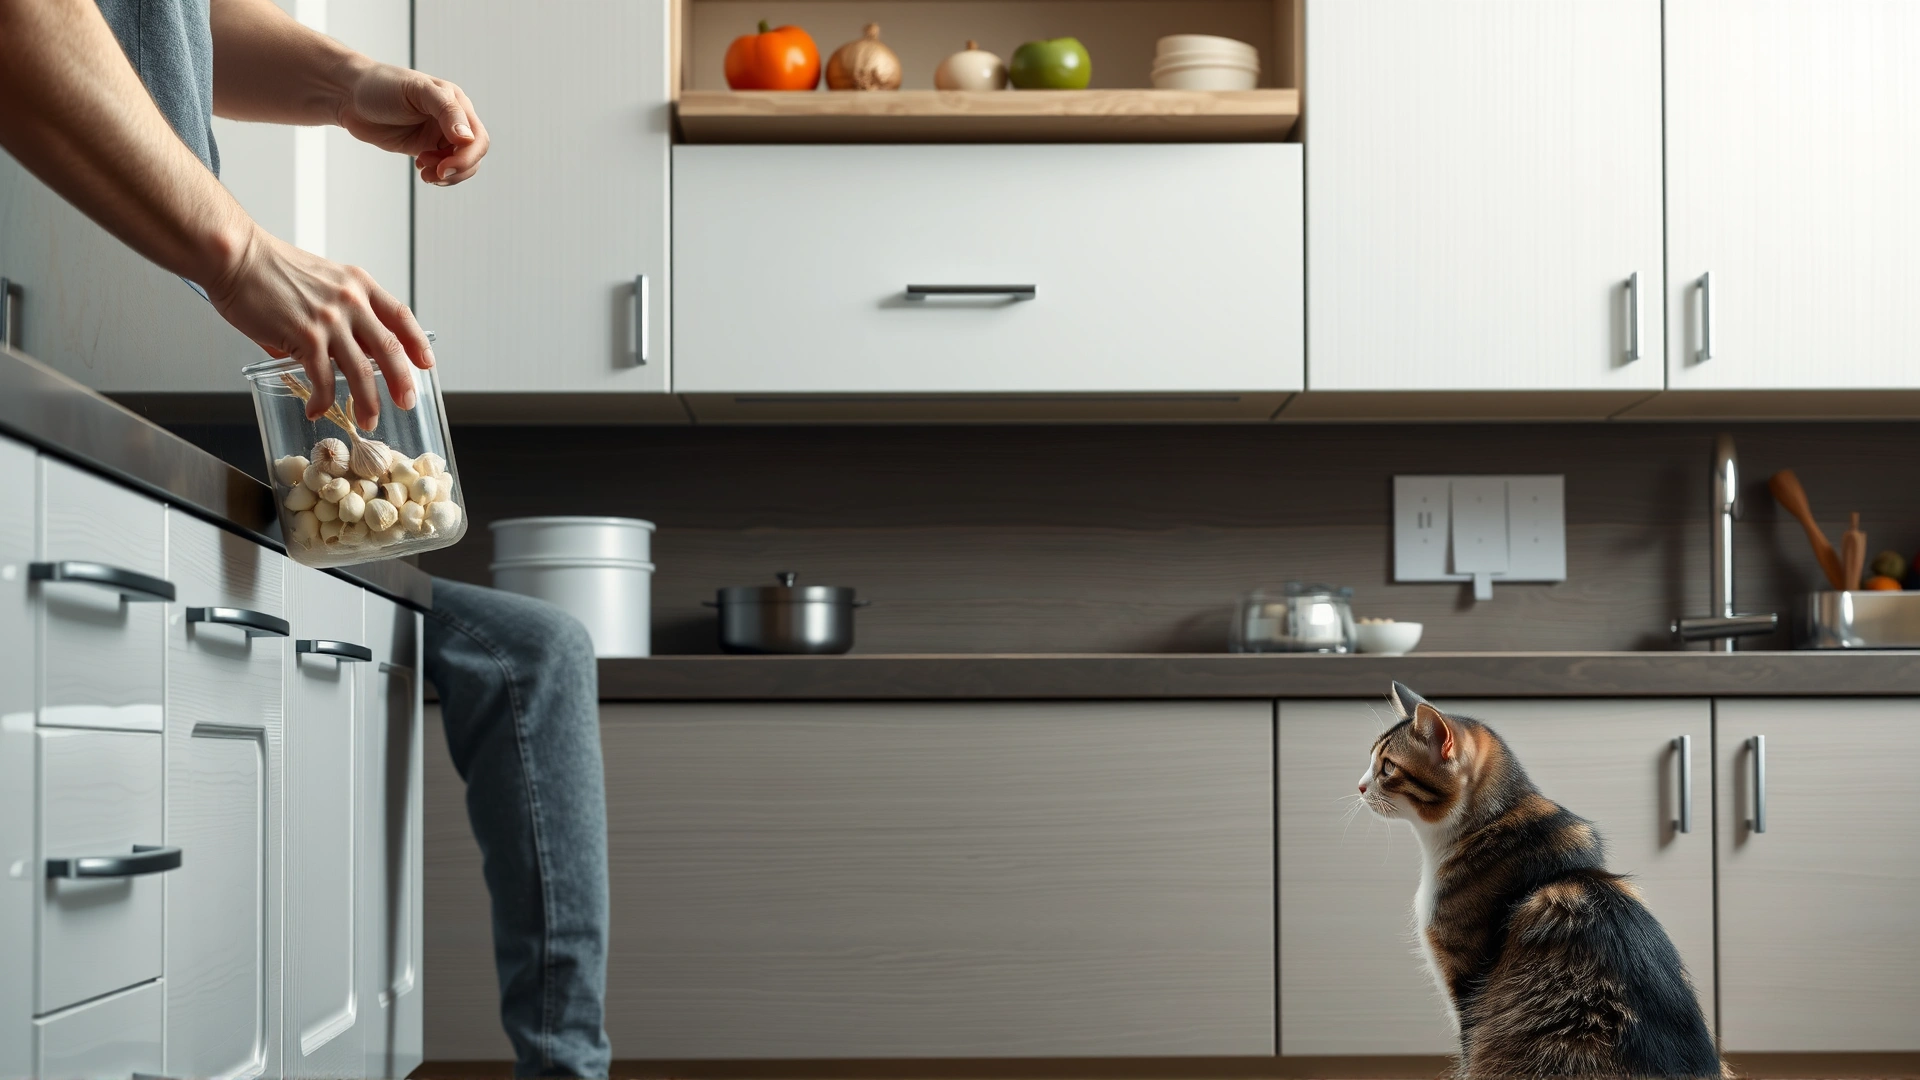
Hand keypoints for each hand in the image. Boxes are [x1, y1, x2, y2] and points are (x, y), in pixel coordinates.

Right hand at [206, 224, 433, 429]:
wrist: (236, 256)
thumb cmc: (269, 268)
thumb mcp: (321, 280)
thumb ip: (337, 314)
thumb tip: (337, 352)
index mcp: (358, 284)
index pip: (400, 316)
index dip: (416, 343)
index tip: (426, 363)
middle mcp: (351, 301)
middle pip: (389, 349)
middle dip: (402, 382)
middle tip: (407, 402)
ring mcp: (329, 320)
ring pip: (360, 371)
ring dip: (367, 401)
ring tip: (368, 419)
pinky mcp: (304, 336)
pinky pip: (322, 379)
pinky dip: (322, 400)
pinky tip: (317, 410)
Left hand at [336, 61, 488, 185]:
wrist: (349, 94)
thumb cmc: (381, 84)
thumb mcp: (417, 91)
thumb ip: (447, 110)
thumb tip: (468, 138)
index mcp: (455, 103)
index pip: (477, 138)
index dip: (466, 156)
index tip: (444, 165)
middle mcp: (451, 120)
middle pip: (473, 156)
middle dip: (458, 169)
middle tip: (435, 174)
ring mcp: (437, 135)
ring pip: (461, 166)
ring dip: (448, 176)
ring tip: (425, 174)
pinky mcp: (424, 148)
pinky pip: (443, 168)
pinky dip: (437, 175)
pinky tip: (420, 169)